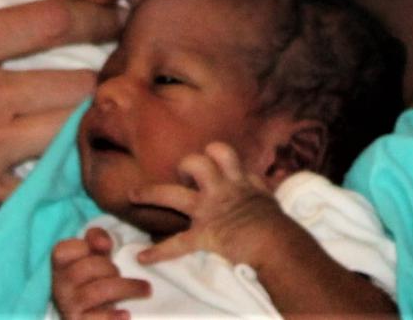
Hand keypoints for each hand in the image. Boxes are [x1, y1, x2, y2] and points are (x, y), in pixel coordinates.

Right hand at [0, 0, 115, 244]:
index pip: (49, 20)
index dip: (93, 16)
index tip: (114, 16)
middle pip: (74, 80)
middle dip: (103, 77)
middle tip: (115, 74)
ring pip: (64, 130)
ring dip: (82, 124)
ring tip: (94, 118)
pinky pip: (32, 180)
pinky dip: (43, 174)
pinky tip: (48, 168)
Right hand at [52, 227, 149, 319]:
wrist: (91, 313)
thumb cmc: (94, 278)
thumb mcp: (94, 255)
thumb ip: (97, 239)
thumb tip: (105, 243)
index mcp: (60, 266)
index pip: (63, 250)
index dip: (84, 247)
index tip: (104, 248)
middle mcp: (59, 286)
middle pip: (85, 269)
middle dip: (110, 268)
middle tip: (121, 273)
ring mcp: (68, 306)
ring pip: (96, 292)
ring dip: (124, 288)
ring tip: (144, 289)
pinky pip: (96, 319)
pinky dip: (112, 316)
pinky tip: (126, 314)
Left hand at [133, 143, 288, 266]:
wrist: (278, 245)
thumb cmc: (278, 226)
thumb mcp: (270, 198)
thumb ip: (260, 186)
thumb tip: (265, 176)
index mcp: (239, 181)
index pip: (223, 155)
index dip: (213, 154)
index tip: (208, 159)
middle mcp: (221, 190)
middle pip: (196, 162)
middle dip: (185, 164)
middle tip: (181, 173)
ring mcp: (209, 210)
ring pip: (173, 193)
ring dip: (151, 193)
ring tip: (134, 194)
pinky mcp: (204, 234)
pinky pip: (176, 243)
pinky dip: (158, 252)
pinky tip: (143, 258)